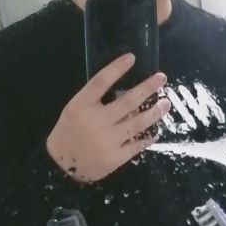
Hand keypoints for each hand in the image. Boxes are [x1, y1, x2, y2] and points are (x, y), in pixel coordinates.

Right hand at [46, 54, 169, 181]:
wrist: (60, 167)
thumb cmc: (68, 134)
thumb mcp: (74, 111)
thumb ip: (94, 101)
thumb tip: (126, 92)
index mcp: (81, 106)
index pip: (100, 82)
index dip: (116, 68)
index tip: (131, 57)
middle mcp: (95, 121)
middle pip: (127, 101)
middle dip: (147, 88)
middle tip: (161, 78)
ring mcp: (107, 140)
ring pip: (137, 123)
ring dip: (154, 112)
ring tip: (165, 104)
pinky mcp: (115, 157)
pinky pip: (137, 144)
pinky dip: (148, 137)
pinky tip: (156, 130)